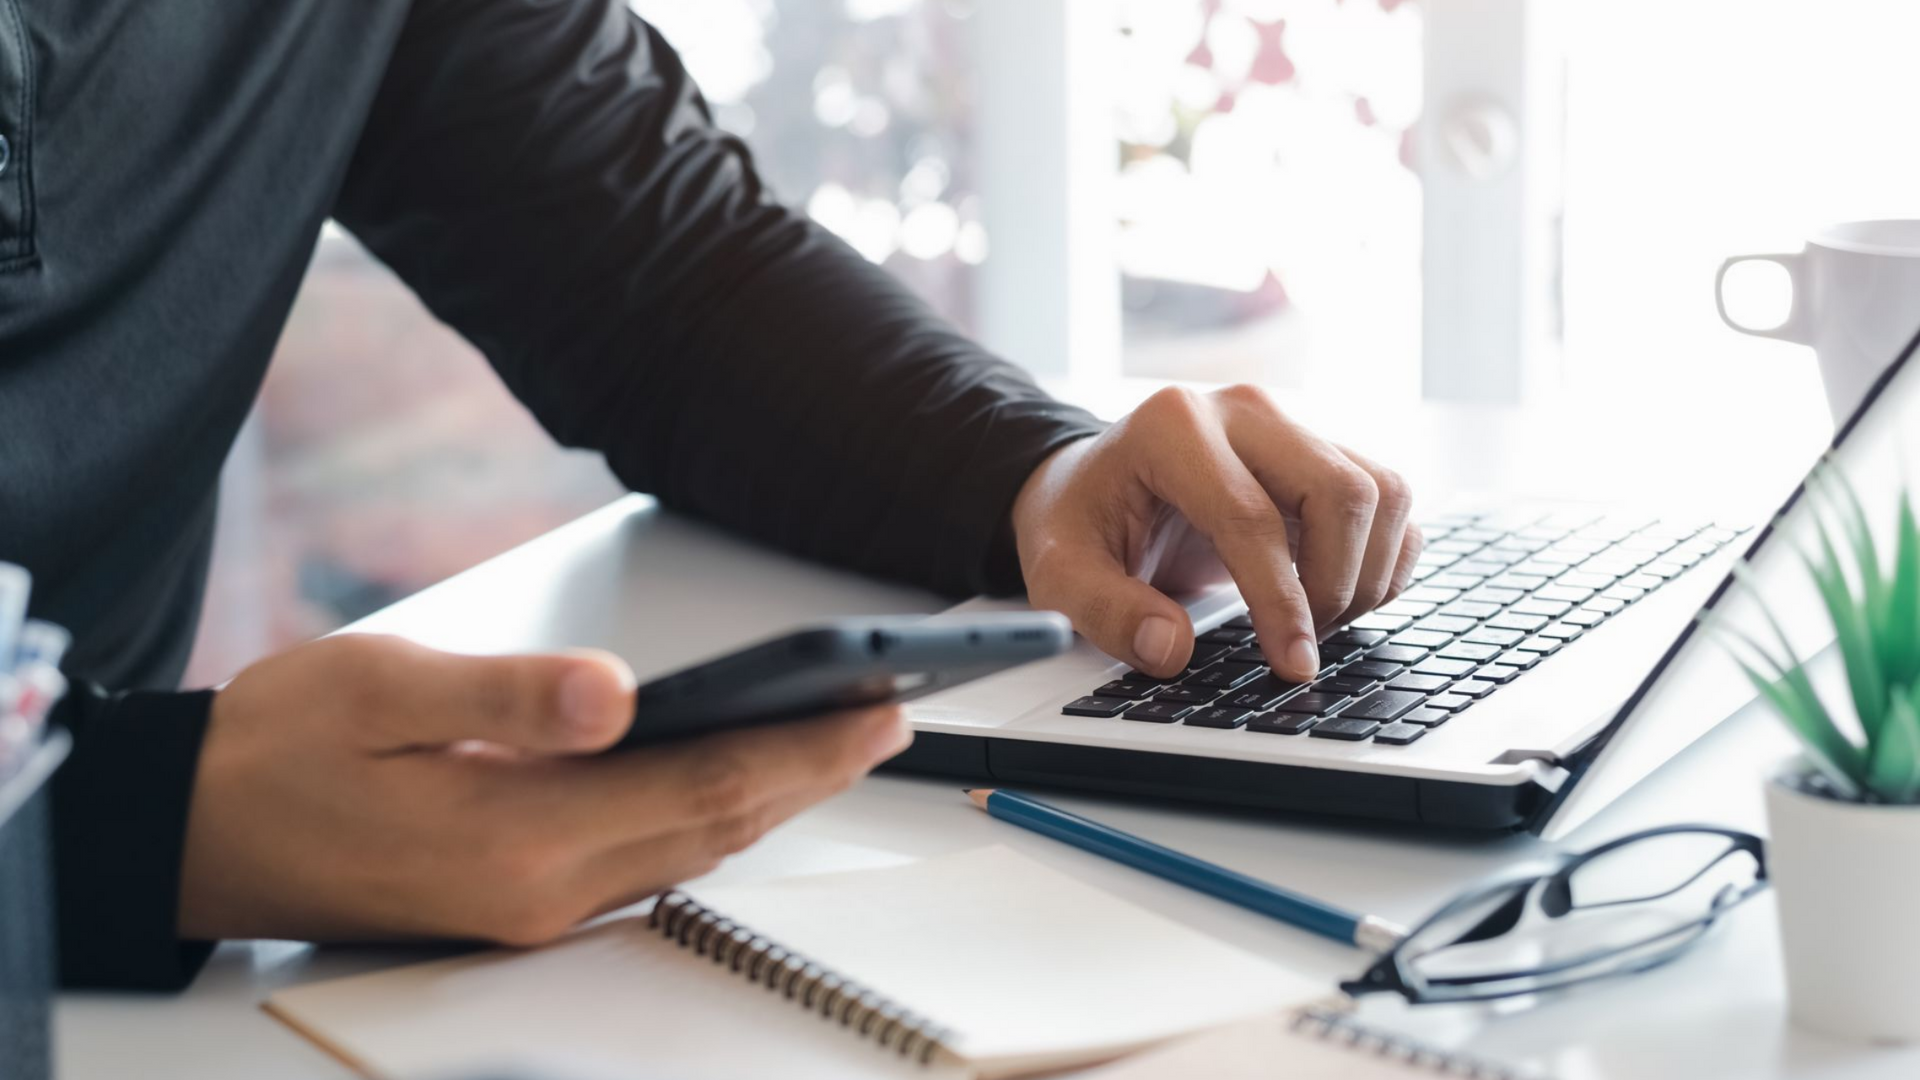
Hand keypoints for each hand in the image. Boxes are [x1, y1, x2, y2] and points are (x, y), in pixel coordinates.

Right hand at [178, 634, 909, 943]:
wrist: (194, 833)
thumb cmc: (277, 750)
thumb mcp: (380, 691)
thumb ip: (505, 696)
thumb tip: (616, 693)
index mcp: (517, 838)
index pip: (702, 784)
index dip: (804, 746)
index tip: (877, 706)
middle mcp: (541, 892)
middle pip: (716, 825)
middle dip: (815, 772)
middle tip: (890, 716)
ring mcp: (532, 910)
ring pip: (689, 850)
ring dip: (772, 797)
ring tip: (838, 740)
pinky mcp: (517, 904)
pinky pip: (646, 862)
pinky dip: (709, 816)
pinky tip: (734, 780)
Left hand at [1010, 386, 1419, 682]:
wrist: (1093, 485)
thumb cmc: (1079, 523)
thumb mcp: (1059, 573)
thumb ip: (1107, 612)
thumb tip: (1170, 648)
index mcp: (1173, 427)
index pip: (1252, 518)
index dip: (1282, 602)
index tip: (1292, 665)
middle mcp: (1243, 411)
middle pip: (1342, 492)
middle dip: (1336, 586)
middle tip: (1300, 648)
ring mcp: (1290, 426)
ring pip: (1382, 492)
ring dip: (1368, 574)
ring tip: (1316, 625)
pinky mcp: (1321, 450)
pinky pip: (1390, 501)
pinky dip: (1383, 558)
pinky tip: (1337, 597)